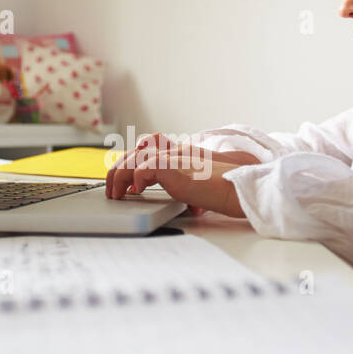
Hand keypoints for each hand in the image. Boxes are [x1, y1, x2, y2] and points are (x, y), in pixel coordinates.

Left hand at [104, 133, 252, 217]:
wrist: (239, 188)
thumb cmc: (231, 189)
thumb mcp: (209, 187)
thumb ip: (197, 189)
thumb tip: (193, 205)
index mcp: (185, 154)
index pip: (151, 148)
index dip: (134, 162)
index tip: (129, 182)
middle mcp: (177, 152)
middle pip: (136, 152)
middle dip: (119, 170)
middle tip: (113, 190)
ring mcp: (174, 158)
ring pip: (134, 159)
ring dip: (119, 177)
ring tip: (116, 194)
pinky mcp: (173, 167)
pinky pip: (143, 168)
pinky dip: (134, 179)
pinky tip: (135, 191)